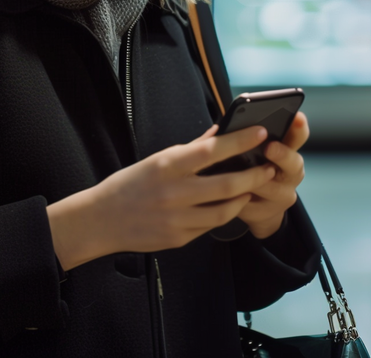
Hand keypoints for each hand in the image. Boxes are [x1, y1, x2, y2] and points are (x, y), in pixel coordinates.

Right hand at [46, 125, 277, 270]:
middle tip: (269, 168)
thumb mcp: (156, 160)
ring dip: (244, 197)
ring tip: (252, 188)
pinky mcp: (179, 238)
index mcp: (167, 166)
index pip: (212, 150)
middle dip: (254, 175)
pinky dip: (224, 214)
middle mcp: (173, 192)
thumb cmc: (129, 185)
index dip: (240, 141)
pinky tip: (229, 206)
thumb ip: (190, 149)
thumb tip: (219, 132)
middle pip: (228, 184)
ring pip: (226, 210)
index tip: (260, 132)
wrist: (101, 220)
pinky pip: (211, 226)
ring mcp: (177, 218)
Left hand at [237, 113, 309, 238]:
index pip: (299, 136)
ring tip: (240, 174)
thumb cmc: (249, 169)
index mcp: (288, 151)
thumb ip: (245, 140)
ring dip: (255, 179)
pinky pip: (251, 205)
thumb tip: (221, 128)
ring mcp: (282, 195)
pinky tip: (227, 193)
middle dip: (282, 154)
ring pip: (271, 187)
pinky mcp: (266, 213)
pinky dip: (238, 197)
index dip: (299, 127)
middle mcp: (290, 173)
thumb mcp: (253, 152)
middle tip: (269, 147)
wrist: (255, 207)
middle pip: (294, 163)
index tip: (296, 117)